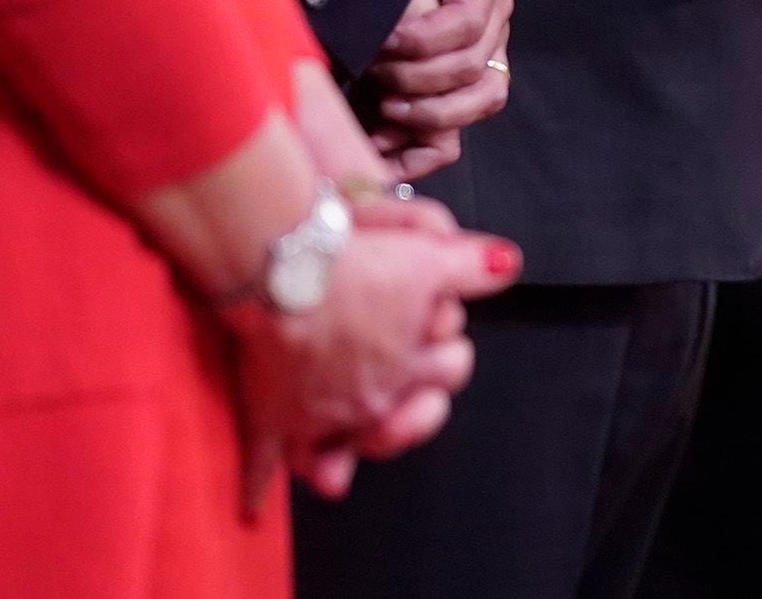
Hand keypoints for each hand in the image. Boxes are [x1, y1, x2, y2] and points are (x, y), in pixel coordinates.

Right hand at [226, 201, 513, 510]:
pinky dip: (257, 486)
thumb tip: (507, 264)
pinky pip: (263, 462)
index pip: (449, 371)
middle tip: (406, 377)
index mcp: (406, 368)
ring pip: (342, 454)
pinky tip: (255, 505)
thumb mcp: (427, 256)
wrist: (288, 268)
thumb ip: (471, 264)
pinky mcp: (269, 415)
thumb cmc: (354, 265)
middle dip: (414, 402)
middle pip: (407, 418)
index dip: (448, 350)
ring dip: (351, 453)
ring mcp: (317, 415)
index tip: (438, 332)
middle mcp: (366, 400)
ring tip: (350, 458)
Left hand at [369, 0, 512, 175]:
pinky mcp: (464, 78)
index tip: (380, 43)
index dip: (422, 42)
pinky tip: (384, 147)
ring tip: (383, 114)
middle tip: (372, 74)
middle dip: (417, 80)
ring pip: (483, 100)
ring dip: (432, 117)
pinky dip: (426, 146)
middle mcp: (493, 17)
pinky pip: (462, 124)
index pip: (466, 25)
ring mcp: (485, 49)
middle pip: (472, 69)